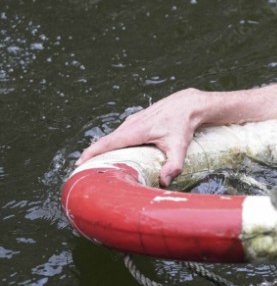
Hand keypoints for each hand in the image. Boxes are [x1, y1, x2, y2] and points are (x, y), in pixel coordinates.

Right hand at [77, 88, 205, 186]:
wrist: (188, 104)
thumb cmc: (182, 124)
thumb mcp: (180, 146)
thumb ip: (174, 165)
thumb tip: (164, 181)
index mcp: (135, 130)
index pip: (107, 142)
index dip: (92, 153)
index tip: (79, 164)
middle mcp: (130, 125)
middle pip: (107, 142)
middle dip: (94, 156)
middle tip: (86, 174)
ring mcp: (132, 122)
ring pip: (114, 138)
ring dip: (104, 151)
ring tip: (97, 168)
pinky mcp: (136, 122)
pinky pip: (121, 135)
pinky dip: (114, 146)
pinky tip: (116, 156)